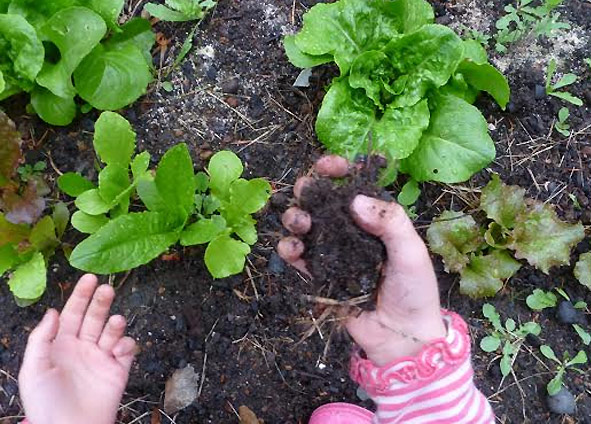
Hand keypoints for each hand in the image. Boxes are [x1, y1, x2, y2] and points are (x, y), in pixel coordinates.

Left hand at [19, 274, 136, 423]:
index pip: (72, 313)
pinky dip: (126, 344)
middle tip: (107, 288)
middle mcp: (83, 347)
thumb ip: (41, 339)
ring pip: (111, 330)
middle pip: (94, 317)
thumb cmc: (46, 403)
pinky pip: (126, 350)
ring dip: (115, 323)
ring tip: (116, 321)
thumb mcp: (33, 370)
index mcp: (61, 345)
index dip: (79, 295)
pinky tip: (119, 348)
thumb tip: (53, 311)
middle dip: (100, 301)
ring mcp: (102, 357)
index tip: (89, 277)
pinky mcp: (118, 369)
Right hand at [278, 156, 446, 365]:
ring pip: (305, 225)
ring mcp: (332, 252)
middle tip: (304, 190)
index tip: (328, 165)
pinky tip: (291, 247)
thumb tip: (354, 201)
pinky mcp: (318, 274)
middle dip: (309, 189)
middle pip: (321, 201)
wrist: (402, 337)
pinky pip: (298, 257)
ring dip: (295, 217)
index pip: (352, 185)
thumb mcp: (412, 252)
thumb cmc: (415, 291)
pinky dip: (289, 248)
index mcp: (375, 219)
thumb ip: (390, 222)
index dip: (338, 170)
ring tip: (299, 222)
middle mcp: (350, 230)